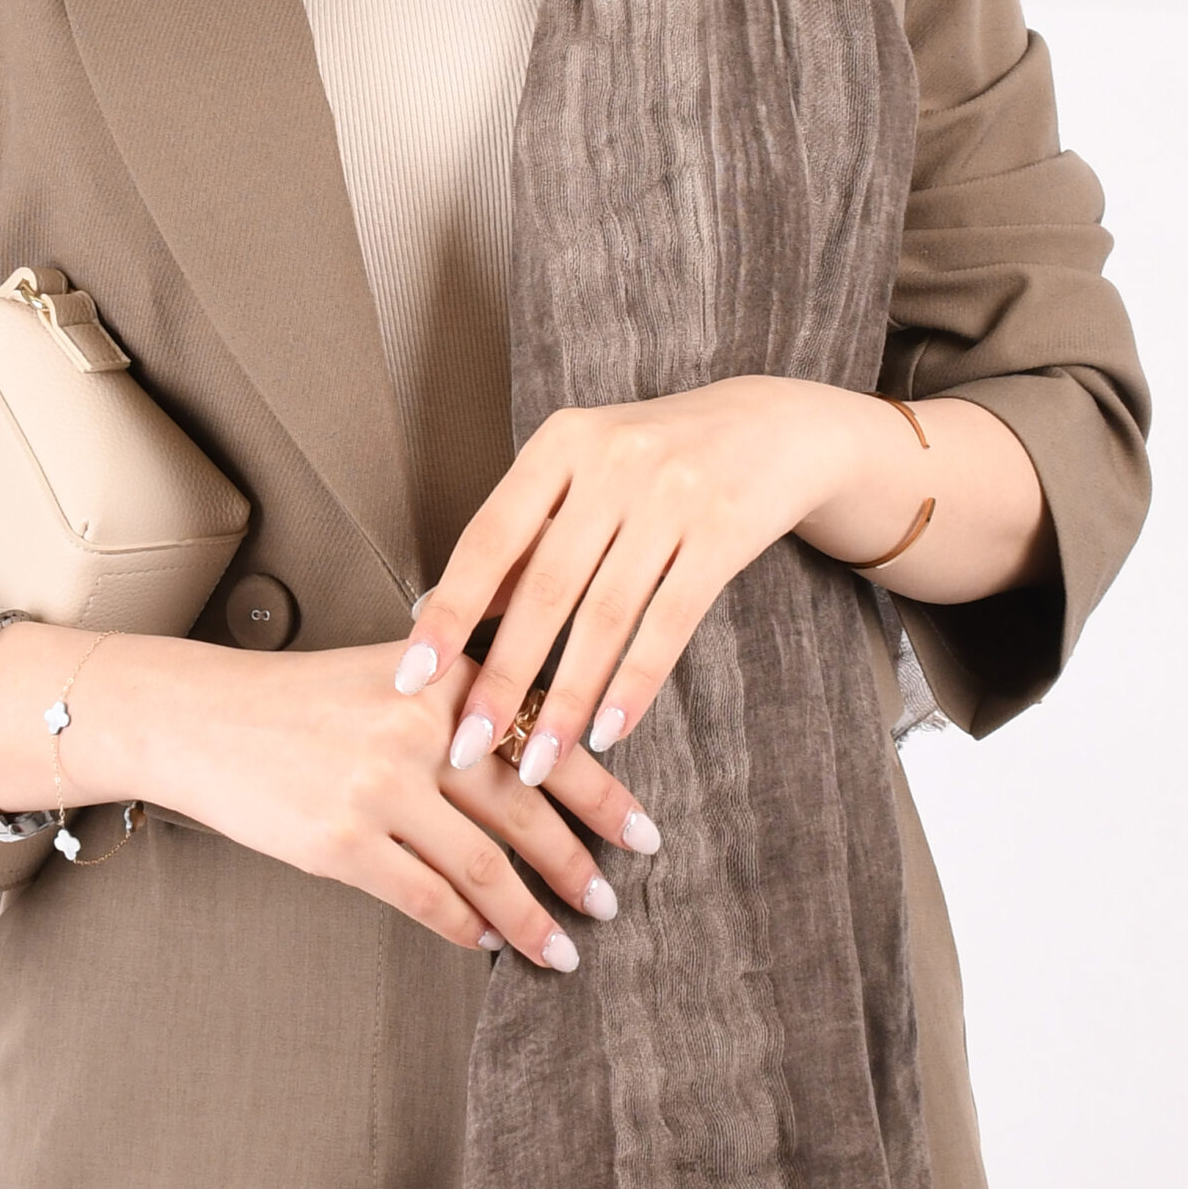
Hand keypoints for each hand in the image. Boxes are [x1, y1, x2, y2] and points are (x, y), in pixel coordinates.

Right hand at [128, 637, 661, 970]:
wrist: (203, 719)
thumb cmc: (299, 699)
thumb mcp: (389, 665)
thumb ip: (461, 686)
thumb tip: (541, 735)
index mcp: (440, 676)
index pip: (542, 739)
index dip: (601, 793)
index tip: (642, 831)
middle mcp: (417, 726)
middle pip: (524, 809)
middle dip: (578, 864)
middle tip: (610, 900)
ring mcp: (378, 787)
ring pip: (483, 867)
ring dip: (532, 916)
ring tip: (563, 947)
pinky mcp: (342, 842)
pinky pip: (425, 899)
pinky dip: (466, 928)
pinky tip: (488, 942)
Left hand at [393, 376, 912, 792]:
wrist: (776, 427)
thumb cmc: (657, 461)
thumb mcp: (585, 474)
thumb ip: (526, 537)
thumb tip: (440, 613)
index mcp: (562, 442)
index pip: (490, 536)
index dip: (449, 610)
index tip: (411, 676)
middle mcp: (612, 460)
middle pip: (545, 586)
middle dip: (502, 676)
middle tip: (468, 746)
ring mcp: (673, 493)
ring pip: (606, 615)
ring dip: (567, 699)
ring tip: (538, 761)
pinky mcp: (724, 530)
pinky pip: (670, 622)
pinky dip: (635, 683)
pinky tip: (609, 732)